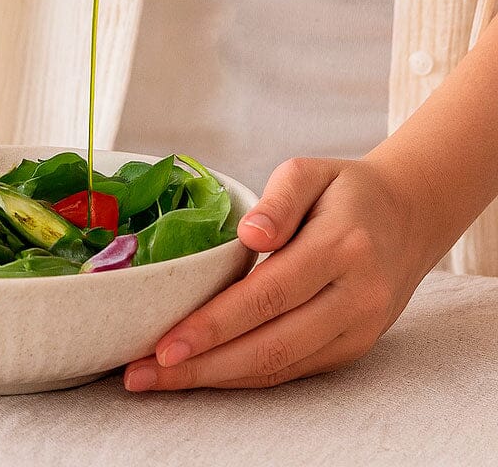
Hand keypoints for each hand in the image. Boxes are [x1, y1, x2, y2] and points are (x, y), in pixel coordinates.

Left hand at [124, 156, 436, 390]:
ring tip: (160, 380)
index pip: (270, 294)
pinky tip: (204, 374)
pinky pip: (294, 370)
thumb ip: (278, 199)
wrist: (408, 216)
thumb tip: (249, 235)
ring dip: (217, 379)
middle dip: (204, 364)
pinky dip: (245, 377)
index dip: (215, 324)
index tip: (166, 342)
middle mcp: (357, 297)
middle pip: (273, 344)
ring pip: (282, 367)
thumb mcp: (309, 171)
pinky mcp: (353, 348)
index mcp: (343, 246)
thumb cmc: (345, 190)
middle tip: (144, 372)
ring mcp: (359, 329)